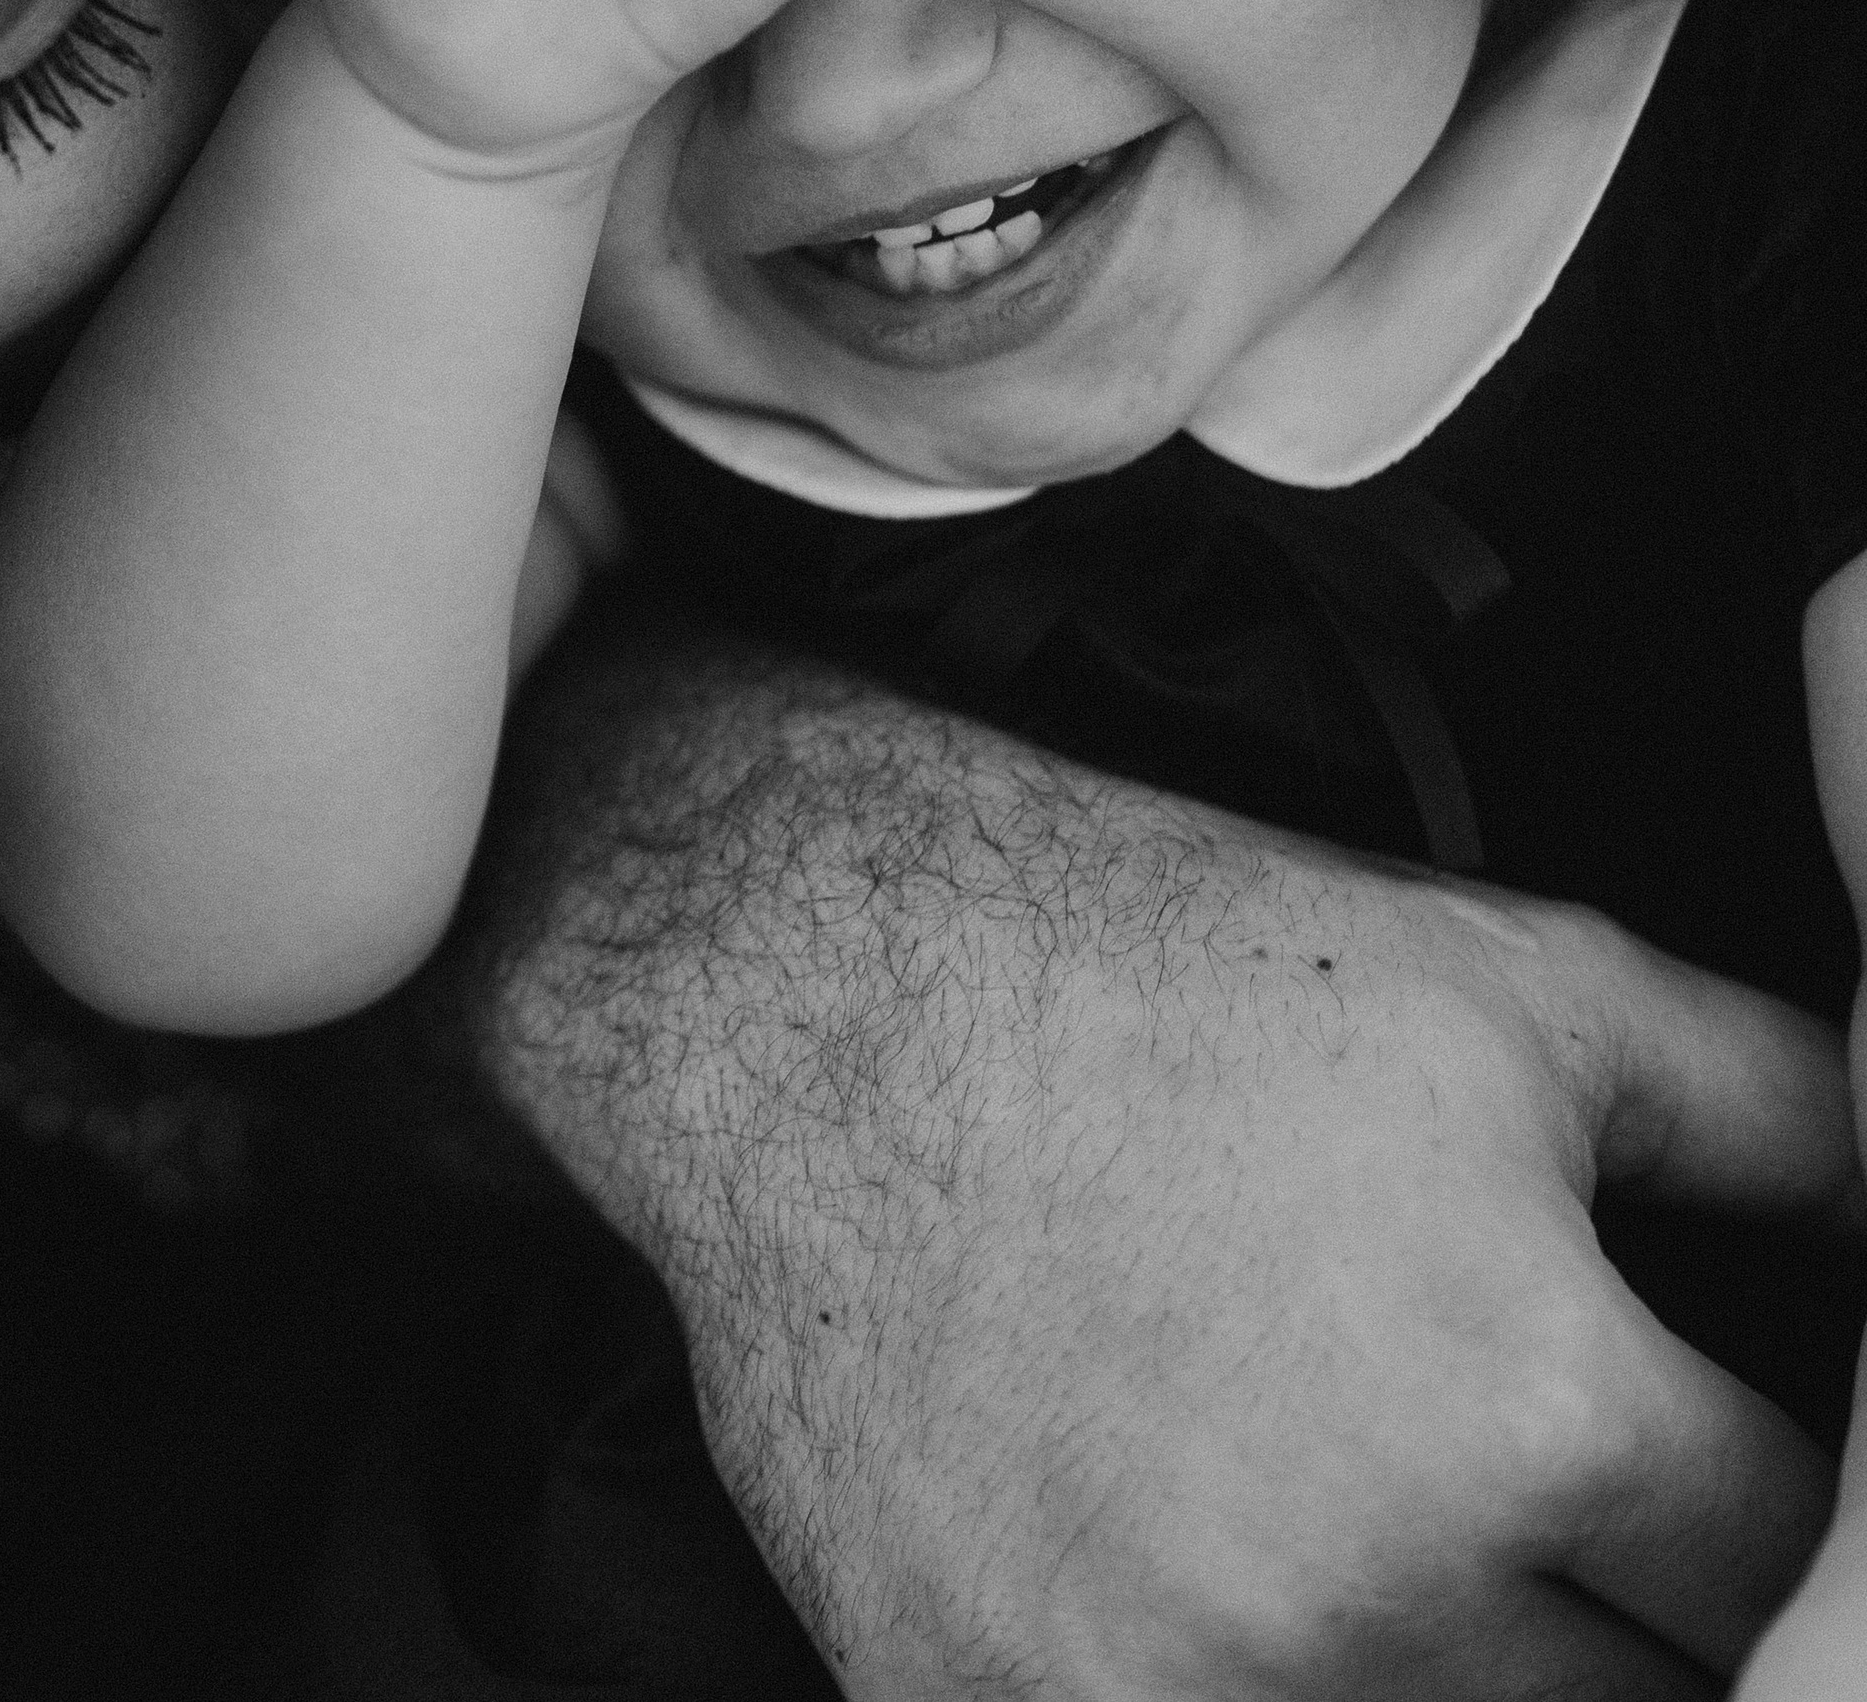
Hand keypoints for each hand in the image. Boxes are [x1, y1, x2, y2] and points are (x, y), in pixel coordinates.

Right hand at [472, 620, 1858, 1701]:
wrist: (827, 989)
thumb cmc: (1172, 968)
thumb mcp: (1519, 982)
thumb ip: (1778, 1112)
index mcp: (1532, 1408)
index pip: (1778, 1569)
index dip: (1738, 1488)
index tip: (1665, 1437)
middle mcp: (1372, 1598)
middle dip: (1612, 1600)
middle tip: (1505, 1473)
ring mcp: (1173, 1690)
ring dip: (1443, 1662)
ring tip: (1358, 1506)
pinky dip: (1239, 1686)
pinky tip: (1204, 1556)